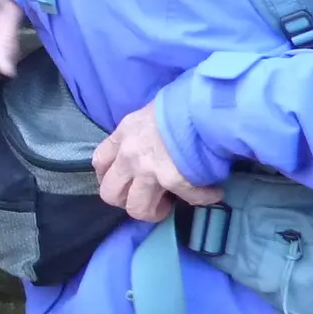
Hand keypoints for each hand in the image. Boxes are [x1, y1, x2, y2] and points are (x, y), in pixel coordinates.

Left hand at [92, 103, 224, 221]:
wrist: (200, 103)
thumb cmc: (180, 102)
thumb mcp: (149, 113)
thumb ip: (142, 132)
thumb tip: (153, 145)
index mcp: (123, 135)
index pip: (99, 163)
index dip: (108, 178)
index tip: (124, 182)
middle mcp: (129, 155)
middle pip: (110, 194)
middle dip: (126, 201)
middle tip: (146, 197)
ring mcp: (148, 171)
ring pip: (137, 209)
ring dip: (154, 212)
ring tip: (170, 204)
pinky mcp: (173, 181)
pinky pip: (189, 200)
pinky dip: (203, 198)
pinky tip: (212, 193)